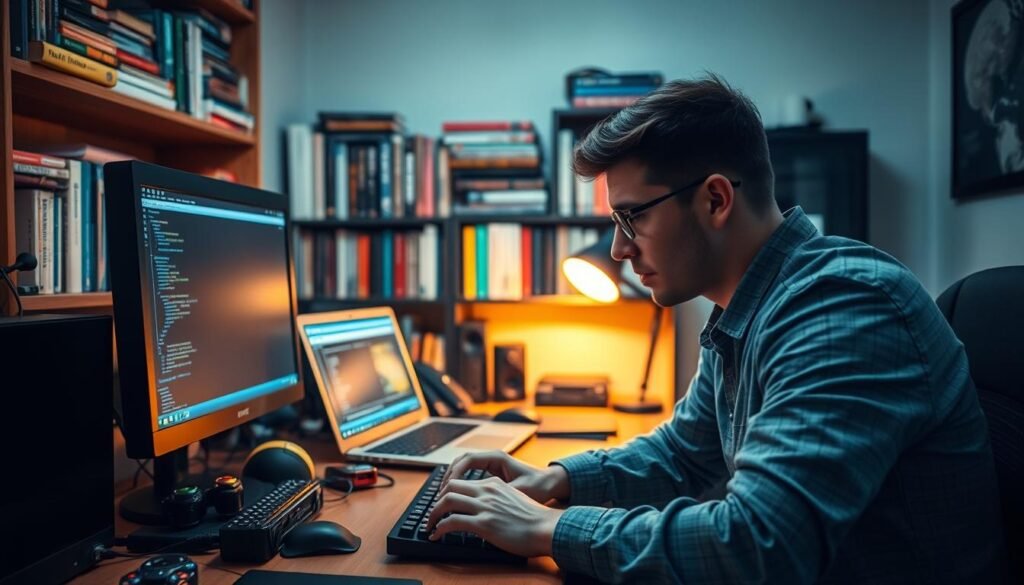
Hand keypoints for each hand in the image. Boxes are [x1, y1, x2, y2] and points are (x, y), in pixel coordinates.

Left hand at [426, 475, 564, 556]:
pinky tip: (436, 535)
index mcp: (494, 484)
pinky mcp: (483, 523)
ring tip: (429, 525)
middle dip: (436, 501)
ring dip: (433, 514)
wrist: (547, 528)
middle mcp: (487, 491)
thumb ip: (498, 500)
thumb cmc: (536, 520)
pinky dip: (439, 528)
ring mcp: (484, 506)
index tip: (442, 504)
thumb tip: (487, 511)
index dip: (448, 492)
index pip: (463, 482)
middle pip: (450, 487)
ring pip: (447, 501)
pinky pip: (452, 522)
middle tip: (432, 514)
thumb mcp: (515, 500)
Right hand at [441, 450, 569, 503]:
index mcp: (497, 458)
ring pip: (464, 467)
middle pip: (461, 461)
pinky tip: (456, 496)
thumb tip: (483, 501)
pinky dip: (461, 482)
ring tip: (444, 495)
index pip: (468, 460)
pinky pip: (470, 474)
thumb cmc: (538, 486)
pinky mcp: (492, 473)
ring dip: (453, 479)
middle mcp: (492, 458)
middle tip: (440, 493)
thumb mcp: (519, 491)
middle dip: (449, 476)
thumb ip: (501, 493)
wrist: (550, 484)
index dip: (455, 473)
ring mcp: (491, 465)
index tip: (447, 488)